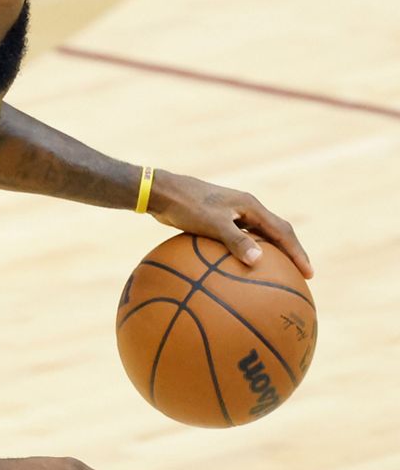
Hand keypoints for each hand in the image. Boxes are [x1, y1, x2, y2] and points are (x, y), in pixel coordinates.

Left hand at [147, 170, 312, 278]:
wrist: (161, 192)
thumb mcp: (211, 224)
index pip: (283, 232)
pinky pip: (238, 240)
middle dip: (290, 254)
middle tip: (299, 277)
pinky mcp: (217, 220)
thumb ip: (235, 240)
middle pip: (276, 233)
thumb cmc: (185, 206)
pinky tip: (238, 272)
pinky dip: (244, 254)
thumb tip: (258, 260)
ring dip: (269, 254)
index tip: (308, 274)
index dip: (298, 253)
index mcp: (251, 206)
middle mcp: (245, 208)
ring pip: (258, 236)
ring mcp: (232, 214)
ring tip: (275, 276)